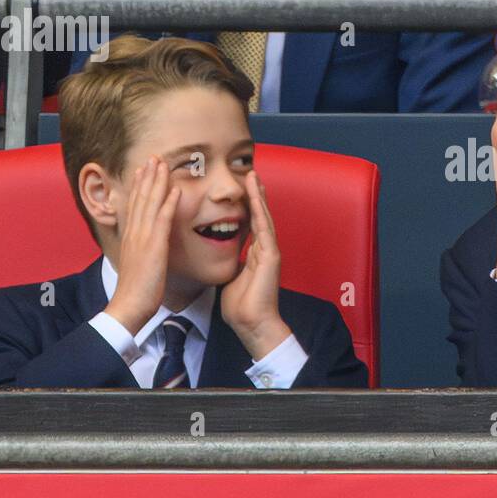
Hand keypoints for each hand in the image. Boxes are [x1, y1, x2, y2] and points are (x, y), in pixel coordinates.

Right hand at [104, 156, 180, 335]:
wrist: (129, 306)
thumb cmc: (136, 290)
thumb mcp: (138, 264)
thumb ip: (142, 250)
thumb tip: (147, 244)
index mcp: (131, 237)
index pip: (135, 205)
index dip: (140, 185)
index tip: (144, 169)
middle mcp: (134, 233)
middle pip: (140, 198)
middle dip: (147, 176)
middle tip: (153, 158)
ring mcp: (143, 238)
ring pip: (150, 203)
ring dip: (157, 182)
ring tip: (163, 164)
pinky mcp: (153, 247)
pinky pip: (162, 220)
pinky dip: (168, 203)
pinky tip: (176, 190)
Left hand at [221, 170, 292, 359]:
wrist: (253, 324)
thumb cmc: (242, 307)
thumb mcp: (233, 279)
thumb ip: (233, 265)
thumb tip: (225, 258)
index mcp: (256, 254)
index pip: (251, 224)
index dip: (247, 206)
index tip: (242, 189)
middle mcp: (265, 249)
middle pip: (260, 215)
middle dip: (254, 194)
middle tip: (250, 173)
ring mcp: (270, 251)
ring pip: (263, 216)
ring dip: (257, 195)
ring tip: (253, 175)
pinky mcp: (271, 255)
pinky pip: (263, 226)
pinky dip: (258, 208)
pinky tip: (254, 193)